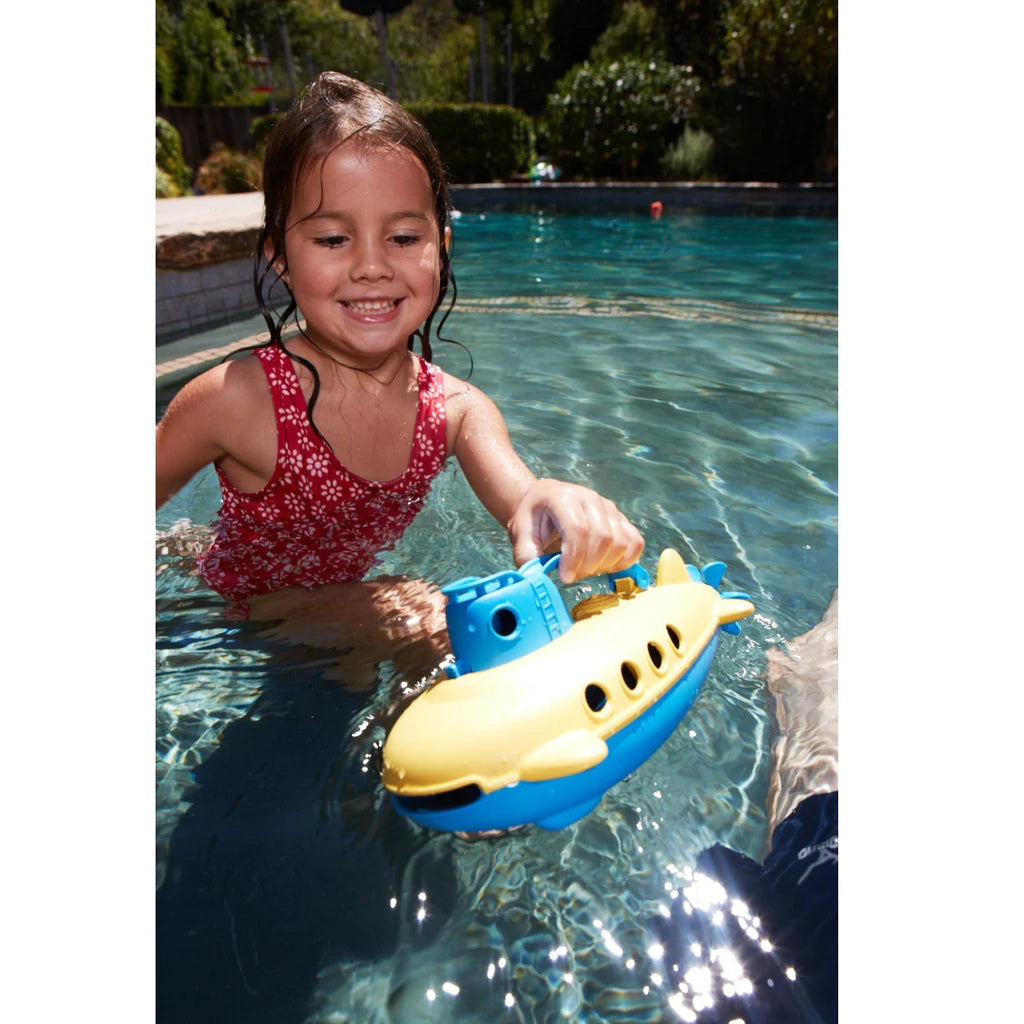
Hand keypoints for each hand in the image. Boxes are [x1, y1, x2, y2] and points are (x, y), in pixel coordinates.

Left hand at [506, 478, 643, 583]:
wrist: (543, 501)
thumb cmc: (533, 519)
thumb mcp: (521, 534)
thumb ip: (527, 556)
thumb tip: (537, 578)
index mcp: (562, 498)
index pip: (578, 529)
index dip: (574, 558)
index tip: (565, 577)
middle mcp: (589, 498)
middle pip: (603, 538)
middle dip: (588, 566)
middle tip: (572, 575)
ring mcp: (608, 507)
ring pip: (621, 542)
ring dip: (605, 565)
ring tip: (585, 569)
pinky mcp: (620, 518)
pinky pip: (635, 542)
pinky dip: (625, 560)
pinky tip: (606, 566)